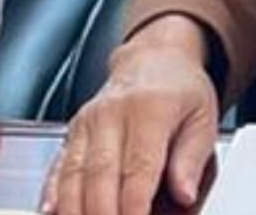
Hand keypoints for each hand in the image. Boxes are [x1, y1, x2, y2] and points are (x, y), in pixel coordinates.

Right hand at [41, 15, 219, 214]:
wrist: (156, 57)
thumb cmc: (182, 90)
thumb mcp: (203, 117)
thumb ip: (192, 158)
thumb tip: (184, 194)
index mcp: (151, 108)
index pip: (139, 168)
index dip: (135, 208)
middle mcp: (113, 113)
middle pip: (100, 176)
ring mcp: (88, 122)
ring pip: (73, 176)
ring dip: (76, 211)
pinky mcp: (72, 131)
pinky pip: (58, 168)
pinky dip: (52, 195)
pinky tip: (53, 213)